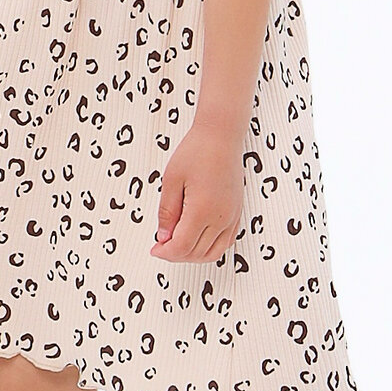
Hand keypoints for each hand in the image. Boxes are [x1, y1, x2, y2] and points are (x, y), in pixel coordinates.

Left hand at [149, 121, 244, 263]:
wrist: (221, 136)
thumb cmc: (197, 151)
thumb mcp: (171, 179)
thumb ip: (167, 212)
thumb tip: (163, 236)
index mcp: (202, 210)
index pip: (182, 247)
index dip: (165, 253)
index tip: (154, 248)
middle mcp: (220, 218)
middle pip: (197, 253)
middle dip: (176, 255)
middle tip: (161, 246)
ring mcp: (231, 216)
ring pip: (214, 252)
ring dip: (194, 255)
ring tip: (178, 244)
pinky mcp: (237, 212)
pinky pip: (226, 241)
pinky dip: (211, 248)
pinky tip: (198, 239)